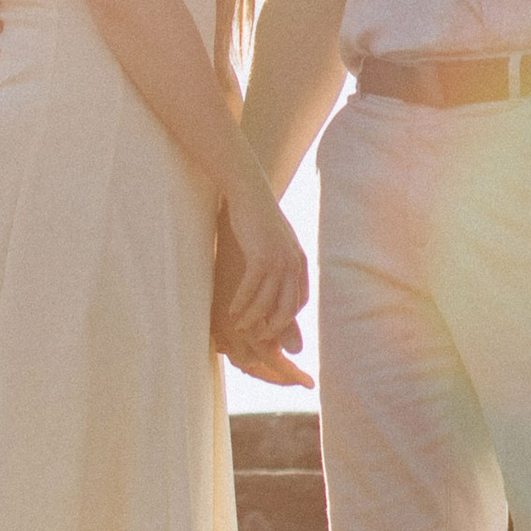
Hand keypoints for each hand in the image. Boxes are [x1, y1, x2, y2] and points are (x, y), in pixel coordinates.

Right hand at [213, 189, 309, 379]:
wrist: (250, 191)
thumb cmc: (258, 216)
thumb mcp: (276, 240)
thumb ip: (280, 259)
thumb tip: (277, 276)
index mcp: (299, 261)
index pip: (299, 300)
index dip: (286, 318)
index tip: (271, 326)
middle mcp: (293, 264)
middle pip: (287, 308)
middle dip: (273, 328)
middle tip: (258, 339)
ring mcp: (278, 261)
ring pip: (266, 303)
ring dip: (252, 319)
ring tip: (239, 327)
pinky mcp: (260, 257)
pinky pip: (250, 290)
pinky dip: (241, 305)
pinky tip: (231, 312)